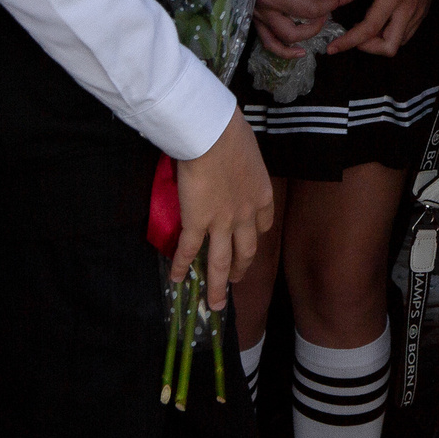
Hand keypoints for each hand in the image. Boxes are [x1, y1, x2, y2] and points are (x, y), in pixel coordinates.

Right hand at [172, 106, 274, 311]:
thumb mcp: (247, 152)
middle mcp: (246, 215)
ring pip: (220, 262)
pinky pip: (188, 250)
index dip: (255, 237)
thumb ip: (243, 167)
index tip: (249, 242)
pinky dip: (181, 266)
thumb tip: (233, 162)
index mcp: (262, 195)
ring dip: (217, 285)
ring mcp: (222, 222)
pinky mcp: (197, 222)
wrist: (213, 136)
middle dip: (239, 269)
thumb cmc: (230, 134)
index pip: (263, 225)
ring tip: (215, 303)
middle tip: (234, 280)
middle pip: (246, 251)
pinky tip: (176, 280)